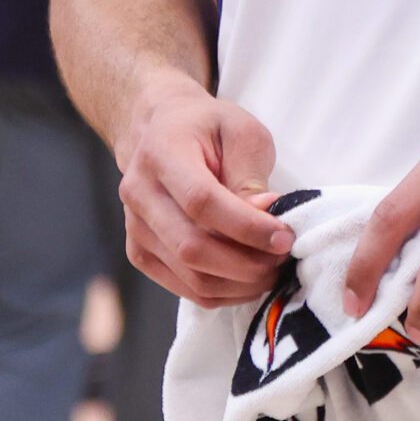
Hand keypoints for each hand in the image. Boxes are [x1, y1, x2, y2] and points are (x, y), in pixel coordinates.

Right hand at [114, 70, 295, 306]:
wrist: (161, 130)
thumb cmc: (207, 128)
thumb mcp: (240, 131)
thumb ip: (249, 176)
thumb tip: (263, 217)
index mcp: (162, 153)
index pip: (201, 202)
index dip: (246, 226)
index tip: (284, 236)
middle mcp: (139, 193)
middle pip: (192, 247)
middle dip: (247, 262)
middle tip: (283, 256)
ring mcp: (135, 228)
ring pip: (190, 276)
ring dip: (239, 283)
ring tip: (271, 268)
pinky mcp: (140, 253)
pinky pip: (185, 289)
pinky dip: (223, 292)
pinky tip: (248, 278)